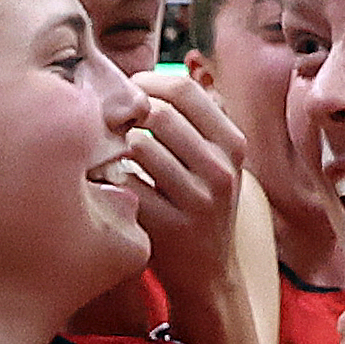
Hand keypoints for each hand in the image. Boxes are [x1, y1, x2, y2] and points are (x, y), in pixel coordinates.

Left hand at [126, 69, 249, 293]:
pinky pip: (126, 184)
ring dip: (117, 149)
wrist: (207, 272)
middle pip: (157, 114)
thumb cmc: (199, 202)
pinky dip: (112, 180)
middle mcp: (221, 169)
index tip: (130, 96)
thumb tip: (162, 72)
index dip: (146, 84)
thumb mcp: (214, 160)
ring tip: (114, 158)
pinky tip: (113, 186)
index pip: (183, 88)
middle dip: (127, 117)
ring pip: (138, 147)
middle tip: (114, 128)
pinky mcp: (170, 227)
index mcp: (232, 143)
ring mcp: (198, 201)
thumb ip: (194, 117)